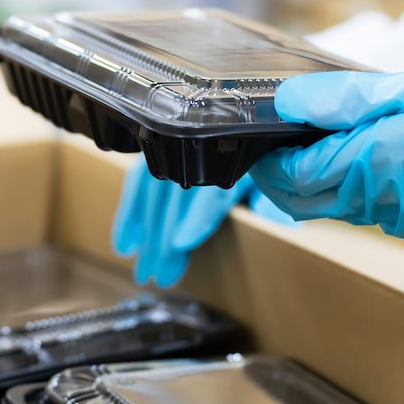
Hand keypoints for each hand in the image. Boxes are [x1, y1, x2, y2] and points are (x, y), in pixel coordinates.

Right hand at [113, 160, 294, 286]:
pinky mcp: (166, 149)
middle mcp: (208, 148)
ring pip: (156, 190)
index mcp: (241, 158)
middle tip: (157, 275)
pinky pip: (143, 179)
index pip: (214, 189)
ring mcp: (183, 146)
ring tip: (143, 270)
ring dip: (146, 233)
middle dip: (164, 238)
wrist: (267, 129)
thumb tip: (275, 220)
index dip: (197, 216)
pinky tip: (126, 244)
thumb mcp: (276, 179)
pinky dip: (132, 210)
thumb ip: (272, 201)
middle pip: (179, 195)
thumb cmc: (270, 162)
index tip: (181, 244)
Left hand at [249, 66, 403, 272]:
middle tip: (276, 140)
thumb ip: (347, 97)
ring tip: (321, 138)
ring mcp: (401, 219)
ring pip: (331, 207)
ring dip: (314, 179)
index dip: (268, 160)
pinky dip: (349, 187)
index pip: (294, 176)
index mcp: (379, 161)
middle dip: (279, 176)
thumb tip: (289, 102)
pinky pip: (365, 210)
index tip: (261, 135)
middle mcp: (383, 200)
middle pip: (301, 202)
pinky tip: (365, 155)